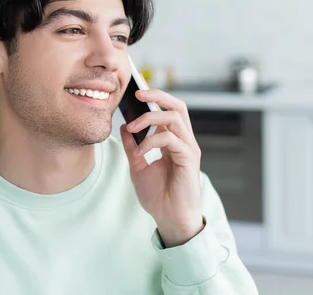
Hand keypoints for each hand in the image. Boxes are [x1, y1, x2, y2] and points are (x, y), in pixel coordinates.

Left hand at [120, 89, 203, 247]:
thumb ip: (132, 147)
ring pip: (174, 118)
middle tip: (138, 94)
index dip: (154, 99)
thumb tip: (123, 127)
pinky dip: (152, 141)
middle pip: (178, 106)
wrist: (170, 219)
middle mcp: (184, 141)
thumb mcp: (138, 167)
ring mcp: (188, 149)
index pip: (168, 110)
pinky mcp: (189, 159)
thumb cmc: (159, 196)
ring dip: (150, 118)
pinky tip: (141, 151)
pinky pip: (170, 139)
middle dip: (158, 96)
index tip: (134, 94)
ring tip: (132, 127)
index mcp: (174, 141)